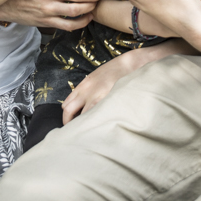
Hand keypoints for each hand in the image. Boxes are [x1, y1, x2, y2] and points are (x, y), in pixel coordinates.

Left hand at [62, 42, 191, 123]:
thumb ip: (86, 90)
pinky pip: (99, 118)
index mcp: (83, 86)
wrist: (133, 64)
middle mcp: (87, 92)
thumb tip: (76, 106)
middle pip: (69, 112)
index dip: (67, 116)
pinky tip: (101, 130)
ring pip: (83, 118)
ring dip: (83, 126)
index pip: (66, 105)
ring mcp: (99, 98)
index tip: (70, 123)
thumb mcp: (96, 77)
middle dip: (69, 124)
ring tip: (88, 135)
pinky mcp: (110, 103)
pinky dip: (98, 125)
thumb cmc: (116, 72)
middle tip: (74, 133)